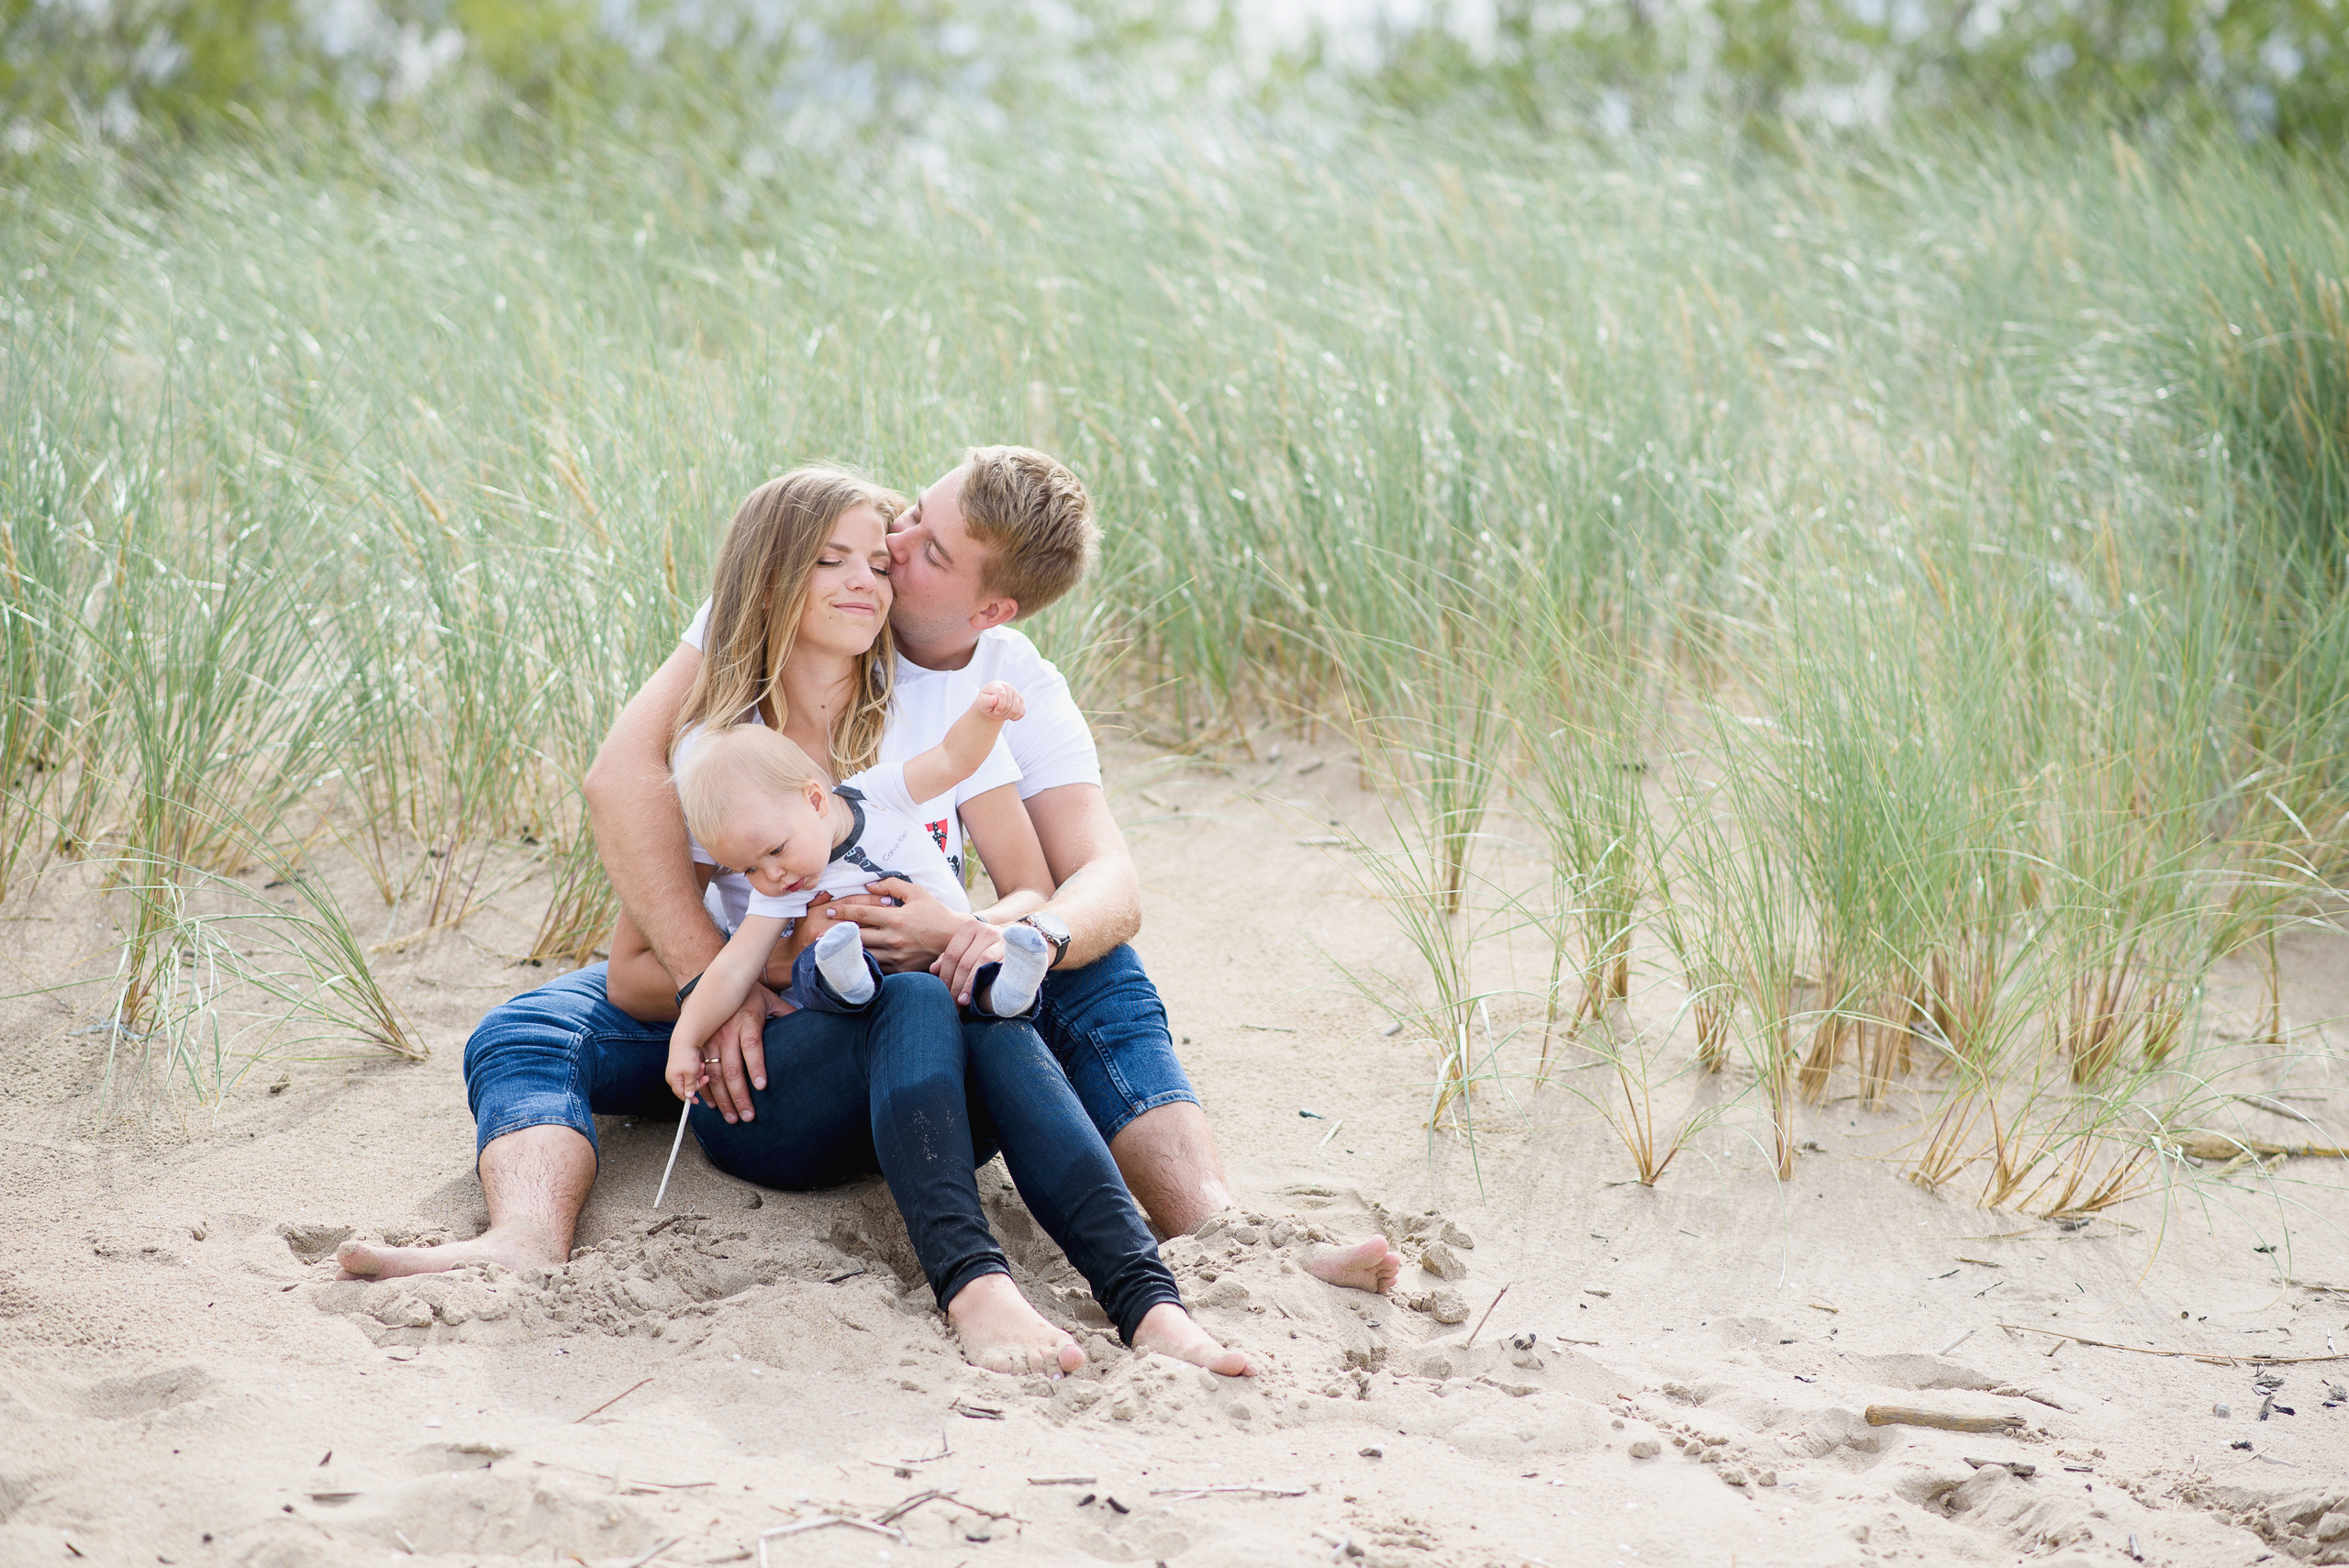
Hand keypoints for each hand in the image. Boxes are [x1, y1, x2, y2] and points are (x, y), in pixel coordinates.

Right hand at [698, 985, 782, 1122]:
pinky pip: (701, 1072)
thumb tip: (811, 1026)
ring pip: (713, 1074)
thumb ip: (787, 1013)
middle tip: (749, 1116)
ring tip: (733, 1117)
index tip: (762, 1086)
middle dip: (739, 1095)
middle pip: (731, 1067)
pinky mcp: (699, 1045)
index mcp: (748, 1020)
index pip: (752, 1046)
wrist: (716, 981)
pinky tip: (713, 1105)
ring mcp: (710, 1039)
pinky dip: (705, 1090)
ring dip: (723, 1099)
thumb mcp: (770, 999)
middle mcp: (726, 1031)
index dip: (756, 1066)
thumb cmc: (749, 994)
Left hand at [825, 878, 965, 971]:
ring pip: (864, 954)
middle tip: (817, 934)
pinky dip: (863, 965)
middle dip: (835, 934)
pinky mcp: (901, 969)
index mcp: (896, 918)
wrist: (954, 938)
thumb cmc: (935, 913)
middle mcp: (893, 939)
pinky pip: (877, 968)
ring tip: (829, 950)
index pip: (861, 913)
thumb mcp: (917, 892)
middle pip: (857, 936)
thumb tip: (869, 884)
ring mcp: (896, 956)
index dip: (842, 911)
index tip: (829, 911)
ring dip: (845, 952)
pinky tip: (851, 963)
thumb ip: (892, 885)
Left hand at [932, 915, 1007, 1006]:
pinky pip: (999, 968)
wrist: (1019, 947)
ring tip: (962, 1001)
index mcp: (971, 927)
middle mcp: (987, 930)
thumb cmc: (985, 950)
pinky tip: (980, 995)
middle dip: (956, 985)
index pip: (952, 954)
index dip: (945, 975)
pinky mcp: (1015, 953)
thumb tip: (933, 970)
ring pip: (981, 964)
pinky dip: (987, 982)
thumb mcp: (966, 950)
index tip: (942, 992)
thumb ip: (950, 958)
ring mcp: (1003, 941)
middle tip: (952, 1003)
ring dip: (970, 985)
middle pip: (965, 961)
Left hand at [973, 681, 1025, 723]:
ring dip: (1007, 716)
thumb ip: (986, 700)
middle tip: (996, 712)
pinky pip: (1021, 712)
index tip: (995, 711)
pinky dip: (1015, 717)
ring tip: (1001, 713)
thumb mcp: (981, 702)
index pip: (1002, 694)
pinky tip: (1009, 715)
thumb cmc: (986, 702)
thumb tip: (994, 699)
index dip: (999, 706)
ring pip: (1016, 709)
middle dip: (1001, 712)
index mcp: (996, 685)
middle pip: (1009, 704)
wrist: (992, 704)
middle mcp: (1008, 687)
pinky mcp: (1021, 700)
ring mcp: (1016, 693)